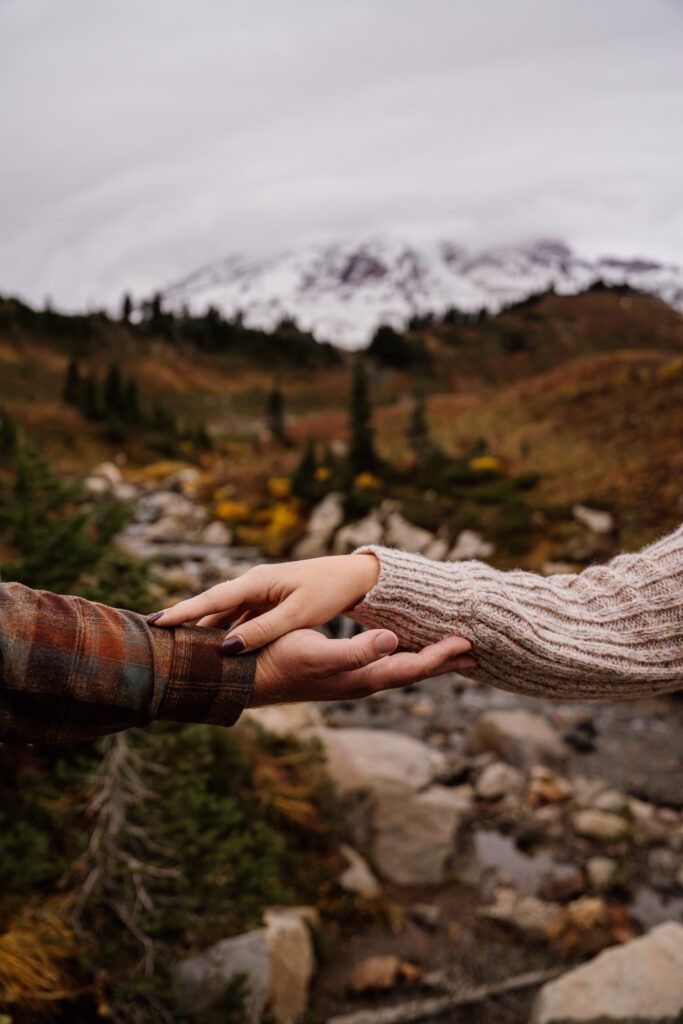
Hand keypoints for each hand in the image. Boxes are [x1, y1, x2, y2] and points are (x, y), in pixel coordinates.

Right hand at [147, 554, 381, 653]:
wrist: (354, 577)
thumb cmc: (329, 592)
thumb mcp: (299, 614)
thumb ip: (265, 630)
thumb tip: (230, 648)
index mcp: (257, 582)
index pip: (213, 600)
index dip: (183, 612)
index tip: (156, 622)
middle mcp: (252, 585)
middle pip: (211, 606)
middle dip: (183, 620)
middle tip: (151, 636)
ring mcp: (259, 594)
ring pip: (223, 615)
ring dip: (201, 629)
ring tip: (173, 648)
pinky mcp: (266, 603)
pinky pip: (237, 619)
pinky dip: (222, 632)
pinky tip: (211, 650)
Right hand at [249, 628, 474, 705]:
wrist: (246, 677)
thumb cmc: (277, 662)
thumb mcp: (316, 652)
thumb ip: (355, 651)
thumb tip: (395, 641)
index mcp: (361, 679)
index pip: (412, 670)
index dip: (440, 658)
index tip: (467, 644)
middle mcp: (361, 683)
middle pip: (412, 673)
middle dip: (441, 662)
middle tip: (473, 651)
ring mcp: (351, 680)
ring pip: (399, 670)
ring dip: (424, 660)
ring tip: (447, 652)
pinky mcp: (340, 673)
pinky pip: (383, 665)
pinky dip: (402, 657)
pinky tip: (401, 647)